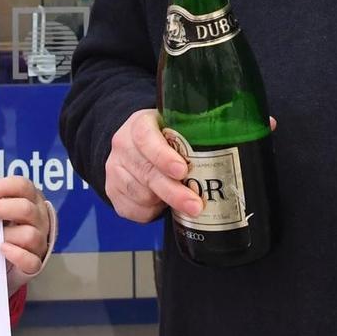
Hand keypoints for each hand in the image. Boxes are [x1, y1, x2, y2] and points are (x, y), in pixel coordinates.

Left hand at [0, 177, 53, 292]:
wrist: (13, 259)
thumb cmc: (4, 229)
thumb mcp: (0, 211)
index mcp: (31, 200)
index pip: (22, 186)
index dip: (1, 188)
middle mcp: (38, 218)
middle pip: (25, 208)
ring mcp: (39, 241)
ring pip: (29, 235)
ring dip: (6, 234)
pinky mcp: (36, 262)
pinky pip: (31, 260)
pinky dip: (16, 255)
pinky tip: (2, 249)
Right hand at [106, 108, 198, 223]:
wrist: (133, 144)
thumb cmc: (163, 137)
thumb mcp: (175, 127)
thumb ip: (192, 136)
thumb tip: (224, 158)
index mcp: (139, 124)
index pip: (146, 138)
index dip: (163, 156)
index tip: (182, 171)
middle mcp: (123, 145)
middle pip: (147, 172)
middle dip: (174, 192)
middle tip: (195, 205)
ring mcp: (115, 169)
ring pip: (142, 194)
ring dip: (164, 201)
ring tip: (183, 201)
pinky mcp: (112, 190)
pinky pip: (134, 209)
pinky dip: (152, 211)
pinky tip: (161, 204)